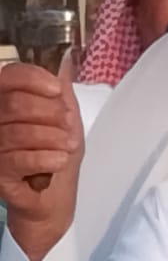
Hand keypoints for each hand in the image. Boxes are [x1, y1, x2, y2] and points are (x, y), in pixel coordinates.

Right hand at [0, 58, 82, 260]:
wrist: (51, 201)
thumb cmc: (55, 157)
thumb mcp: (66, 121)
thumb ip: (61, 93)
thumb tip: (64, 59)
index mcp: (6, 103)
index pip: (9, 76)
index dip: (33, 79)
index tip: (57, 90)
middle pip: (17, 105)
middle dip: (52, 115)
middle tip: (68, 127)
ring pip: (19, 132)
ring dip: (52, 138)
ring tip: (67, 146)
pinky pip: (18, 159)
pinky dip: (45, 157)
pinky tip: (58, 160)